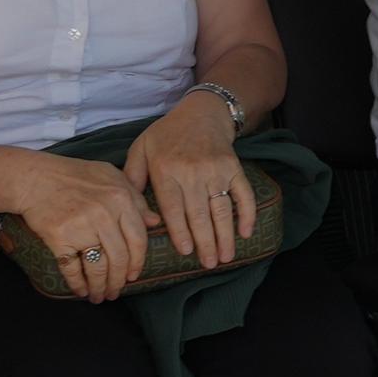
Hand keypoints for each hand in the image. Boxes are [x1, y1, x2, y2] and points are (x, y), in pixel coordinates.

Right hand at [22, 155, 157, 304]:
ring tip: (99, 297)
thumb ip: (135, 199)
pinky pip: (73, 268)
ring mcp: (82, 226)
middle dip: (118, 281)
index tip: (133, 276)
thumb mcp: (111, 177)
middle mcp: (104, 213)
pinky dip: (78, 284)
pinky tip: (81, 291)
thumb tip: (154, 222)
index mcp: (121, 198)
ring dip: (100, 287)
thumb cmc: (74, 176)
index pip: (138, 239)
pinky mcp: (59, 237)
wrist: (35, 178)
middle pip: (119, 258)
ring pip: (98, 267)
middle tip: (115, 292)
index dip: (137, 262)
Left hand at [128, 97, 256, 268]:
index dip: (180, 231)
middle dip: (205, 242)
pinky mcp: (234, 168)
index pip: (173, 208)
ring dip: (225, 235)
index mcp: (166, 170)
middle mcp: (192, 172)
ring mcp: (216, 170)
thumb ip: (131, 177)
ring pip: (222, 209)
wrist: (201, 112)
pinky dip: (247, 214)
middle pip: (199, 214)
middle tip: (208, 264)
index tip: (186, 251)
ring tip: (226, 257)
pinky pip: (244, 194)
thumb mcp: (141, 148)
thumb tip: (130, 210)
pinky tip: (246, 233)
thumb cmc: (166, 134)